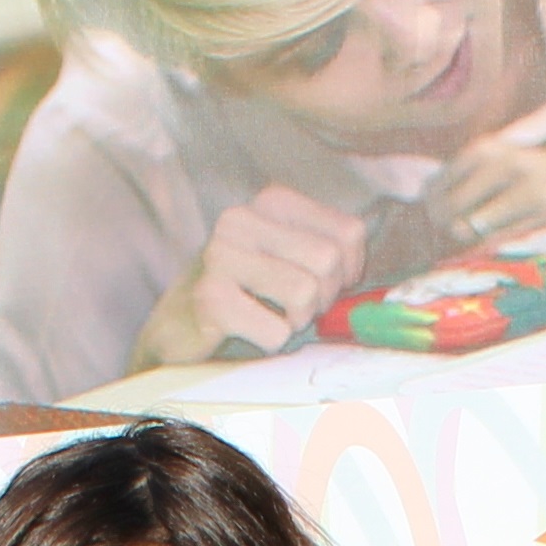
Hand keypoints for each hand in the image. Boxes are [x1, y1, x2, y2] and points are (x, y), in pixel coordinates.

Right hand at [137, 186, 371, 364]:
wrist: (175, 334)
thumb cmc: (244, 301)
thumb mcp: (288, 263)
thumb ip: (329, 255)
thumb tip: (369, 274)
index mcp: (271, 201)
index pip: (350, 233)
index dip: (347, 275)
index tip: (319, 289)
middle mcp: (243, 218)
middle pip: (328, 263)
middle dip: (320, 300)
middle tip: (292, 312)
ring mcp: (221, 255)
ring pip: (304, 292)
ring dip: (295, 322)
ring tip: (269, 320)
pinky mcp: (210, 298)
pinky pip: (275, 330)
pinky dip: (270, 343)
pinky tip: (246, 334)